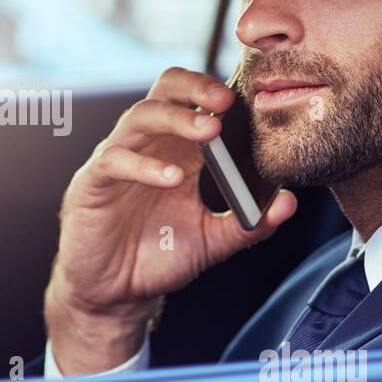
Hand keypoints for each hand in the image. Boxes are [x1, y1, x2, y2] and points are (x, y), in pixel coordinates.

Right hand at [44, 67, 296, 373]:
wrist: (115, 293)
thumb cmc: (157, 256)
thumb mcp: (211, 241)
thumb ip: (248, 224)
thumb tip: (288, 204)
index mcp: (177, 149)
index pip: (194, 99)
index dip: (219, 90)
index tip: (251, 98)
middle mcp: (147, 145)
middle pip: (165, 91)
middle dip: (197, 88)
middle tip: (227, 101)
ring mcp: (117, 159)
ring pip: (140, 116)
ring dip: (177, 118)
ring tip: (210, 131)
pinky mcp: (93, 183)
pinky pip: (115, 160)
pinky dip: (146, 165)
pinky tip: (173, 177)